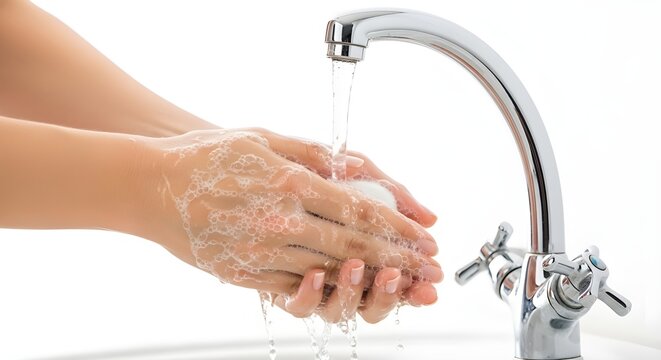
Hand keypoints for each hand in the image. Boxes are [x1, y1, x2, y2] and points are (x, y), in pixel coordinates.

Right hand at [138, 128, 441, 322]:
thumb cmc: (208, 157)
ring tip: (406, 285)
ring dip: (373, 278)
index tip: (426, 235)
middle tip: (431, 270)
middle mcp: (280, 220)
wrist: (150, 188)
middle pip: (354, 244)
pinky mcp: (246, 275)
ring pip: (331, 270)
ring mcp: (262, 252)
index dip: (398, 226)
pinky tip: (354, 290)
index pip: (359, 208)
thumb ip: (314, 154)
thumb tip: (358, 167)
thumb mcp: (264, 138)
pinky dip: (330, 289)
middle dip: (400, 258)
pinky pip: (297, 287)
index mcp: (289, 181)